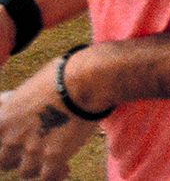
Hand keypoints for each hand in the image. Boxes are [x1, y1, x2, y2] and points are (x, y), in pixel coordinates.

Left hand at [0, 56, 103, 180]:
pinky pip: (47, 178)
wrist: (85, 80)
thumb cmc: (62, 75)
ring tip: (53, 159)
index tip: (15, 145)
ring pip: (26, 173)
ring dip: (38, 166)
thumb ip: (15, 104)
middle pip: (5, 162)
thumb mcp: (27, 87)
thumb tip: (10, 103)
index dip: (5, 145)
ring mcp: (31, 151)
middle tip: (34, 150)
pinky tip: (65, 168)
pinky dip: (55, 175)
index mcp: (2, 120)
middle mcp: (11, 138)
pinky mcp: (53, 159)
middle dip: (18, 158)